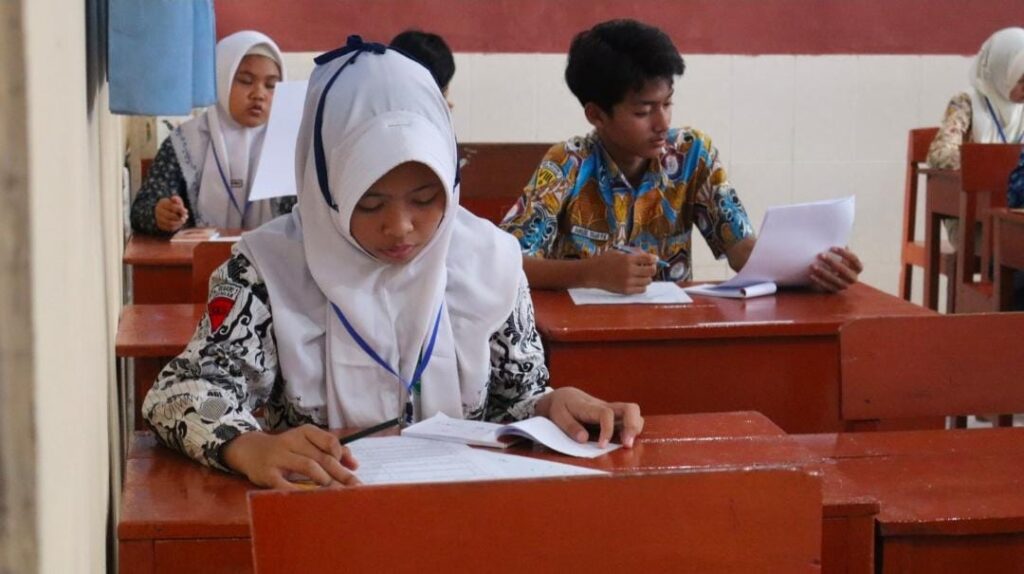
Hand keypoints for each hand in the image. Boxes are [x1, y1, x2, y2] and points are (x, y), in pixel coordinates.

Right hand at [155, 196, 188, 231]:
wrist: (167, 212)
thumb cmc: (174, 206)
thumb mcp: (176, 201)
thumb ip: (176, 200)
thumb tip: (173, 198)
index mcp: (162, 203)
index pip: (172, 207)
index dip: (181, 210)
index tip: (186, 211)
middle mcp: (158, 211)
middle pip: (171, 215)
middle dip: (180, 217)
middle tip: (185, 217)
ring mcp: (158, 218)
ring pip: (170, 223)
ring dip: (179, 222)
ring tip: (183, 220)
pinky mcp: (160, 225)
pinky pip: (169, 227)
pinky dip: (176, 226)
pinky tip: (179, 223)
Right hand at [221, 424, 359, 488]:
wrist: (250, 450)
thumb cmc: (286, 449)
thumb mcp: (306, 444)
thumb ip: (329, 451)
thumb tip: (354, 464)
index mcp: (304, 432)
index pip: (329, 441)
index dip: (342, 455)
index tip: (351, 468)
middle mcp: (292, 441)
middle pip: (322, 457)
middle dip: (341, 474)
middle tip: (355, 489)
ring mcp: (278, 456)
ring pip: (308, 466)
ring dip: (325, 480)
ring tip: (337, 493)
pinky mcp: (267, 473)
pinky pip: (285, 483)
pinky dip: (299, 491)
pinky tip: (311, 498)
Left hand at [535, 387, 643, 448]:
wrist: (564, 396)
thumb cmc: (560, 406)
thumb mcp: (558, 416)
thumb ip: (570, 427)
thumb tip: (584, 439)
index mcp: (590, 407)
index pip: (606, 413)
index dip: (607, 430)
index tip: (602, 446)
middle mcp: (605, 407)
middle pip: (629, 408)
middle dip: (633, 426)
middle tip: (627, 444)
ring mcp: (612, 411)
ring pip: (633, 413)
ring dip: (635, 429)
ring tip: (626, 444)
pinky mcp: (614, 416)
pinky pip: (629, 420)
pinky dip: (632, 430)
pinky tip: (625, 441)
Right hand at [584, 248, 657, 293]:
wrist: (592, 273)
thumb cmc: (604, 260)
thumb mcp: (618, 252)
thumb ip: (633, 253)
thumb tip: (648, 256)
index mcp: (628, 259)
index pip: (648, 258)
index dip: (654, 258)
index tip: (655, 259)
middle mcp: (629, 270)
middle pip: (651, 271)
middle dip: (652, 268)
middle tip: (649, 267)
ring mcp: (628, 281)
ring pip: (648, 281)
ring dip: (647, 277)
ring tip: (641, 275)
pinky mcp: (626, 290)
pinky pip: (642, 290)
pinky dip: (642, 286)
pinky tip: (637, 282)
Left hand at [809, 246, 862, 292]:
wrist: (834, 277)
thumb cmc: (838, 262)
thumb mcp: (841, 256)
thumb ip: (842, 249)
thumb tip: (838, 237)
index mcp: (858, 268)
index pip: (853, 259)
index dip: (844, 253)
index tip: (831, 247)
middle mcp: (854, 278)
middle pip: (844, 270)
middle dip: (831, 262)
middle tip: (820, 255)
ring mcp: (845, 286)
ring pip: (835, 280)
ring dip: (823, 273)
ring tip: (812, 266)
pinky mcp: (835, 291)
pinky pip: (827, 287)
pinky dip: (819, 281)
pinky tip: (811, 275)